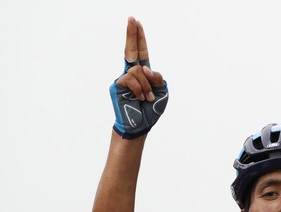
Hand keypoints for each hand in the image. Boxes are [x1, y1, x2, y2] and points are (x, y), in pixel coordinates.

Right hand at [109, 17, 168, 138]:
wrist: (141, 125)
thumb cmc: (151, 110)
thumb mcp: (162, 91)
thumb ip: (157, 77)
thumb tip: (144, 67)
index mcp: (144, 73)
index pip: (141, 51)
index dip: (139, 38)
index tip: (136, 22)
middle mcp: (132, 72)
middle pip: (131, 50)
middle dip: (132, 34)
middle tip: (131, 18)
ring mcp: (124, 78)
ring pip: (137, 70)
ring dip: (146, 85)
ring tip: (148, 97)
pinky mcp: (118, 85)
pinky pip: (131, 79)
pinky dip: (139, 89)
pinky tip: (141, 98)